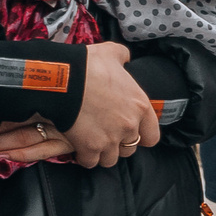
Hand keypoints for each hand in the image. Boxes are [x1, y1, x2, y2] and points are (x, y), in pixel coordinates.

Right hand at [0, 44, 161, 169]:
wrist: (63, 79)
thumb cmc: (89, 65)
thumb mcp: (112, 53)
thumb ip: (123, 57)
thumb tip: (125, 58)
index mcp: (140, 106)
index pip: (152, 136)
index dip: (142, 136)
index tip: (132, 133)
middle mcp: (129, 126)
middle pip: (130, 148)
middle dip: (119, 144)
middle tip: (107, 135)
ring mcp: (110, 139)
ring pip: (111, 159)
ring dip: (103, 153)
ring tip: (93, 143)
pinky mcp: (90, 148)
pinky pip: (91, 162)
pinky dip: (85, 157)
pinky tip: (79, 148)